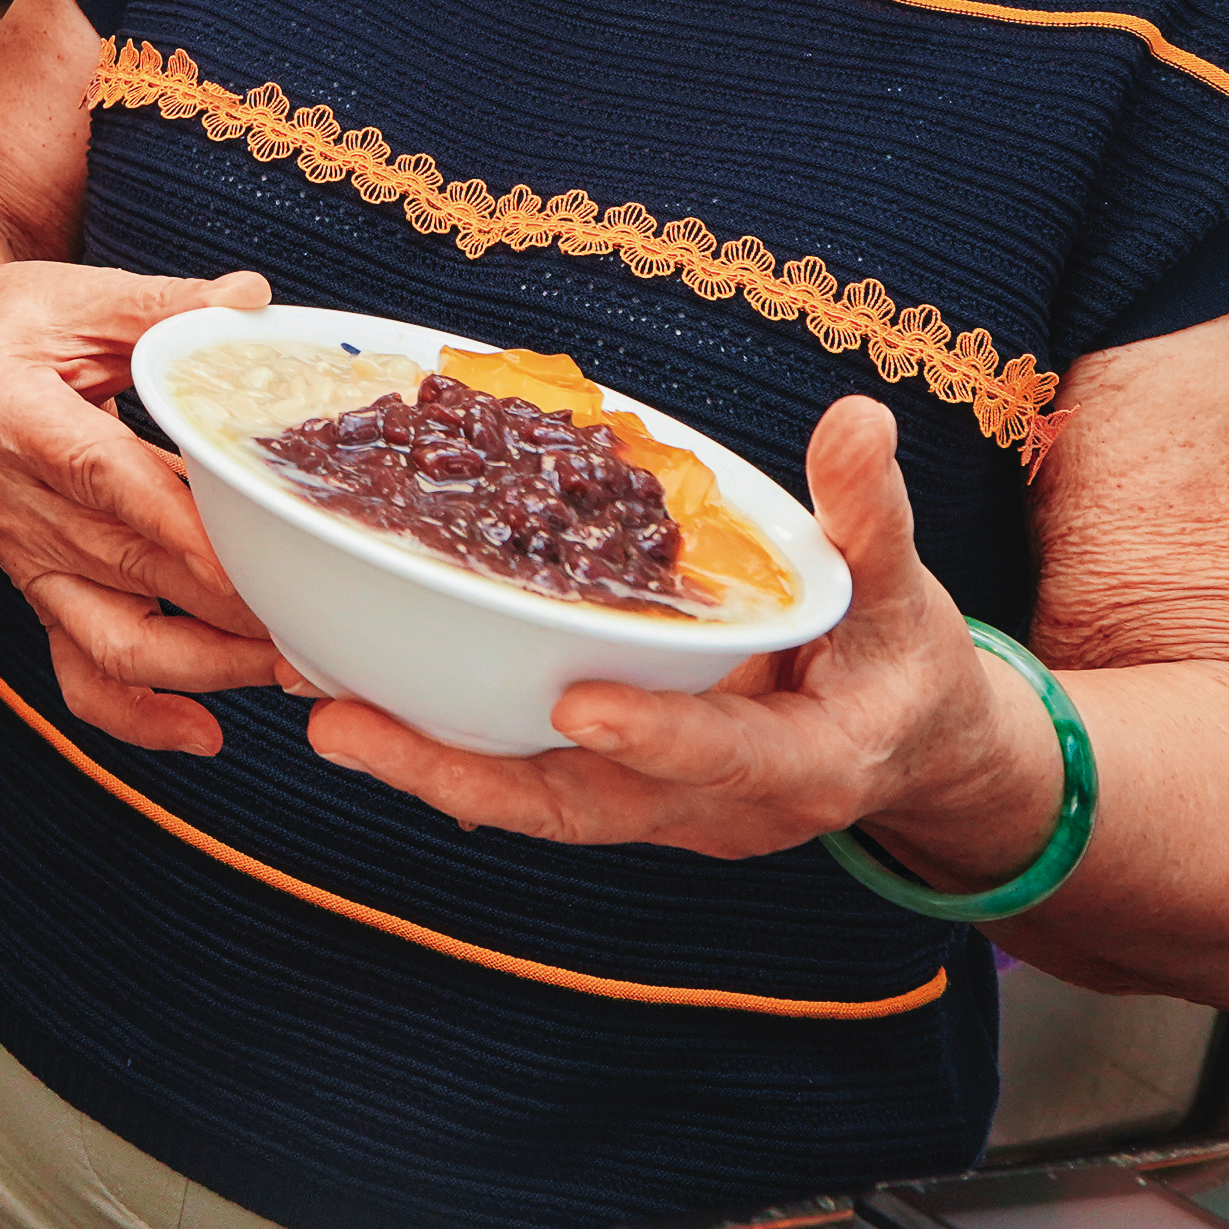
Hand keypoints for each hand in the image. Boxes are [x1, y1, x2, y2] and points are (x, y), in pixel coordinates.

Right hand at [0, 263, 286, 755]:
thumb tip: (251, 302)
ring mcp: (21, 558)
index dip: (179, 523)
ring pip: (112, 639)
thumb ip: (166, 304)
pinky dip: (137, 716)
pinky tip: (205, 733)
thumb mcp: (83, 296)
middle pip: (127, 569)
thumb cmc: (15, 324)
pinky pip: (77, 673)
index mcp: (12, 413)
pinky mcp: (34, 591)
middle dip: (228, 606)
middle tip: (319, 617)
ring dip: (206, 665)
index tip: (255, 558)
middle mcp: (10, 500)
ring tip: (288, 665)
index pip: (102, 475)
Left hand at [300, 395, 1046, 866]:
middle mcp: (715, 808)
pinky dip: (448, 749)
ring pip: (532, 804)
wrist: (902, 747)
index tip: (578, 707)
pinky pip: (523, 780)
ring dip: (429, 766)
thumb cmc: (901, 661)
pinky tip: (360, 702)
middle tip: (350, 726)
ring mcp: (656, 810)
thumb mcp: (901, 589)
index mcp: (803, 765)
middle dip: (466, 775)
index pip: (728, 761)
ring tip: (326, 715)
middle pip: (581, 807)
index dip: (658, 739)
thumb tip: (858, 418)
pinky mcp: (614, 790)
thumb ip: (869, 514)